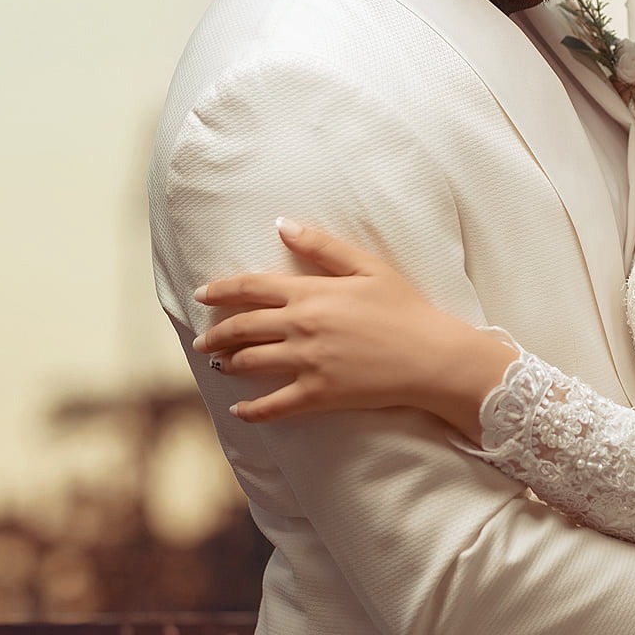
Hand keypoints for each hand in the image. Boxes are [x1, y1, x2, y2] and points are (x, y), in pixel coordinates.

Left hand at [193, 218, 515, 436]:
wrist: (432, 356)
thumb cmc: (405, 308)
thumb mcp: (367, 267)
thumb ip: (322, 246)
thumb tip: (282, 224)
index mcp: (311, 293)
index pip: (251, 288)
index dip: (221, 290)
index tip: (203, 295)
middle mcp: (301, 327)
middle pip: (242, 328)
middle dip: (216, 334)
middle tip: (204, 340)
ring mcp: (307, 362)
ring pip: (251, 363)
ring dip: (228, 364)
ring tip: (220, 366)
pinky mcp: (318, 394)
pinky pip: (273, 405)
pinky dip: (251, 410)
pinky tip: (239, 410)